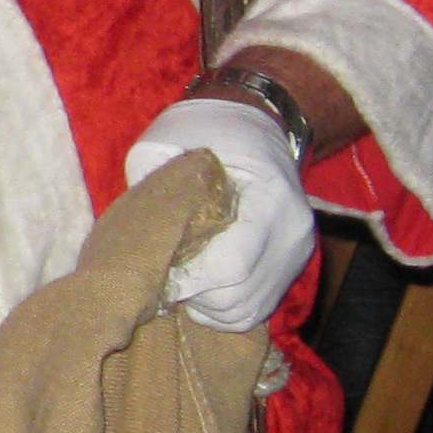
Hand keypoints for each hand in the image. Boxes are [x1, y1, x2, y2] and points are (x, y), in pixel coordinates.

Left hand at [123, 95, 317, 331]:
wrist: (258, 122)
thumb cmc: (206, 129)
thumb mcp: (167, 141)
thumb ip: (152, 185)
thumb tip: (137, 235)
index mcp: (268, 198)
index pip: (231, 265)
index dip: (189, 277)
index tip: (159, 266)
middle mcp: (291, 232)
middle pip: (238, 296)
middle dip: (194, 294)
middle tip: (164, 274)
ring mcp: (295, 252)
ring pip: (247, 311)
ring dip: (207, 305)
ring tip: (183, 278)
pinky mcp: (291, 266)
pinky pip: (255, 309)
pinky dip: (224, 308)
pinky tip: (202, 286)